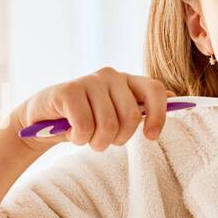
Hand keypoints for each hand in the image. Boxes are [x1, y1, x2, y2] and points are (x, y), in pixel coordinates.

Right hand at [8, 67, 170, 152]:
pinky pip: (85, 127)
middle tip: (104, 141)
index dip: (158, 115)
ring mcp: (89, 81)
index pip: (154, 90)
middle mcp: (110, 76)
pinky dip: (79, 138)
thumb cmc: (85, 120)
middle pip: (130, 116)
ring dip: (97, 142)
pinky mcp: (68, 91)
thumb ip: (141, 106)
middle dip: (118, 139)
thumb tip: (174, 97)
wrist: (42, 121)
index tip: (151, 137)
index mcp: (127, 81)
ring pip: (107, 125)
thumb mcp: (116, 114)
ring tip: (86, 137)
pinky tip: (71, 133)